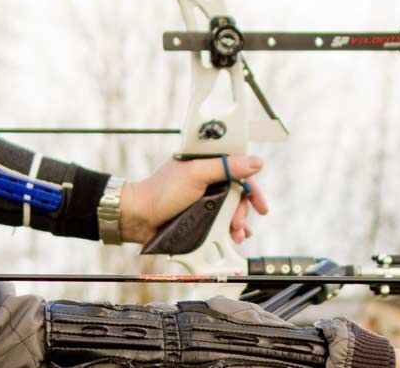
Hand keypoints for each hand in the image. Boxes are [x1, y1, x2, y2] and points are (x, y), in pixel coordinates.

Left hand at [120, 155, 268, 243]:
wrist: (140, 218)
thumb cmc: (161, 192)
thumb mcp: (196, 174)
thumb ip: (225, 167)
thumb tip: (255, 162)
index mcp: (206, 163)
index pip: (238, 169)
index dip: (252, 185)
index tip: (260, 203)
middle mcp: (207, 179)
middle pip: (238, 193)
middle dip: (243, 209)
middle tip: (238, 222)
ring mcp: (204, 198)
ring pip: (232, 209)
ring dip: (238, 222)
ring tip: (236, 233)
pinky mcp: (201, 215)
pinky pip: (222, 222)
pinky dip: (230, 230)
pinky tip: (234, 237)